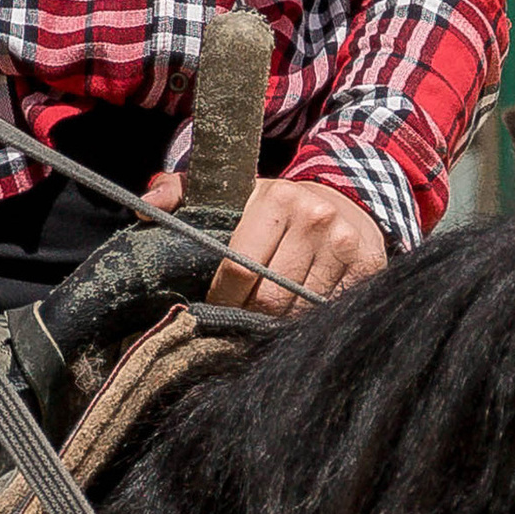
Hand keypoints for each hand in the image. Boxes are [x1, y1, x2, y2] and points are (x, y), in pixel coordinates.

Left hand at [145, 167, 386, 315]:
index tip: (212, 307)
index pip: (237, 269)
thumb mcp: (230, 189)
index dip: (220, 298)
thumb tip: (146, 206)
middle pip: (268, 297)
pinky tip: (297, 314)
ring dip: (276, 324)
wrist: (346, 194)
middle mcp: (315, 218)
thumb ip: (181, 192)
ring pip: (298, 311)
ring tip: (264, 319)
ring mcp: (345, 244)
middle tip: (237, 320)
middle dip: (246, 316)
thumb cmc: (276, 202)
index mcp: (276, 197)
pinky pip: (328, 311)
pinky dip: (308, 321)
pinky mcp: (368, 266)